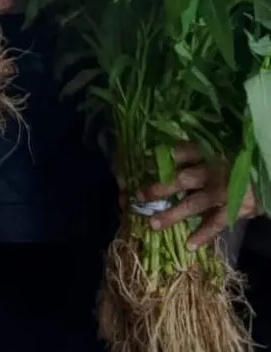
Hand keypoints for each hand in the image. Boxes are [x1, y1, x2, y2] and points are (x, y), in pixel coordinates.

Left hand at [137, 143, 260, 248]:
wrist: (267, 174)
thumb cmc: (236, 161)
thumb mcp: (216, 150)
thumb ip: (193, 155)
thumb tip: (156, 157)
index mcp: (207, 152)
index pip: (179, 153)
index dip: (158, 159)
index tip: (140, 165)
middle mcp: (213, 171)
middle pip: (181, 179)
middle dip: (159, 188)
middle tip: (138, 196)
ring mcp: (224, 192)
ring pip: (194, 204)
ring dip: (173, 215)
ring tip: (153, 224)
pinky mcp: (236, 209)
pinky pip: (216, 223)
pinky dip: (203, 235)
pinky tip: (189, 245)